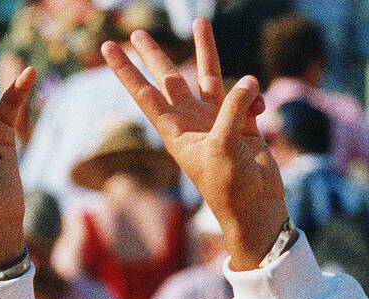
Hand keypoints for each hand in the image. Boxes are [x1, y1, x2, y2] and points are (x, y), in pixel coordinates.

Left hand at [102, 18, 286, 270]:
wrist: (256, 207)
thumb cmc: (230, 186)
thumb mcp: (225, 146)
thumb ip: (233, 108)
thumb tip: (247, 80)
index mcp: (174, 131)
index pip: (144, 93)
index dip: (126, 70)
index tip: (107, 48)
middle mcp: (190, 121)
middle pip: (168, 79)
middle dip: (152, 56)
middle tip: (135, 32)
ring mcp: (216, 119)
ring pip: (208, 75)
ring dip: (204, 50)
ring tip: (200, 20)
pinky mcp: (242, 121)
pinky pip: (246, 94)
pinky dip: (254, 95)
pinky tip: (261, 109)